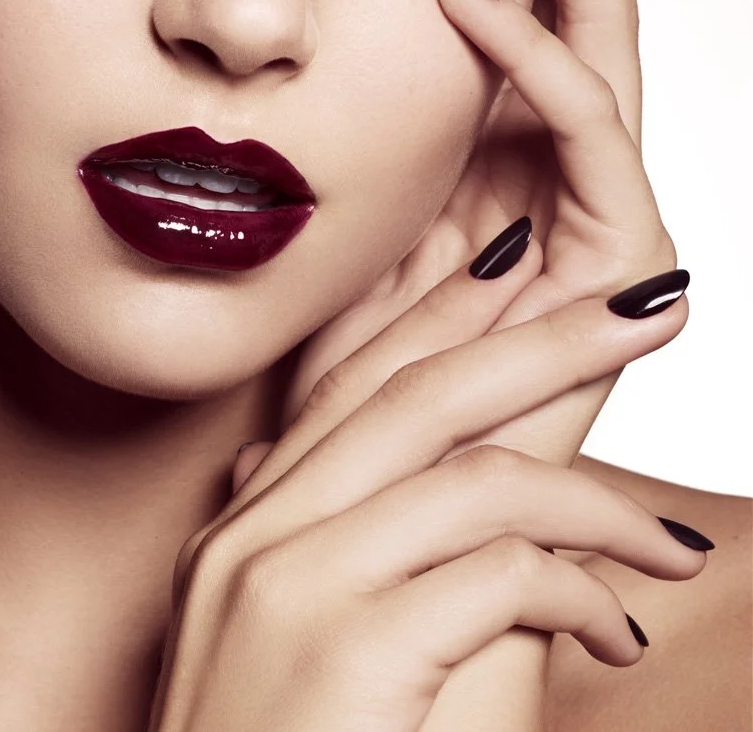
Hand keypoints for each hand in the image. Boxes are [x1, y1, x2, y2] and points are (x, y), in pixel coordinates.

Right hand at [147, 266, 699, 731]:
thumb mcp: (286, 642)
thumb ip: (306, 545)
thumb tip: (310, 471)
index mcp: (244, 526)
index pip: (355, 380)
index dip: (443, 313)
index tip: (520, 266)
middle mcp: (256, 533)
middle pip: (423, 395)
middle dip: (547, 340)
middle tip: (642, 307)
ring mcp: (293, 583)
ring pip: (477, 479)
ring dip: (599, 504)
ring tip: (670, 545)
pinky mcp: (347, 647)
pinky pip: (503, 575)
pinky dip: (581, 594)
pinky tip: (617, 634)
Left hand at [236, 0, 670, 484]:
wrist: (381, 512)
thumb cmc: (342, 369)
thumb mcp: (339, 214)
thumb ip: (359, 120)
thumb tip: (313, 8)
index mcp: (498, 132)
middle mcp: (560, 153)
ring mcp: (598, 204)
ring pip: (605, 25)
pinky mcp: (618, 269)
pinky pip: (582, 138)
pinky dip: (525, 57)